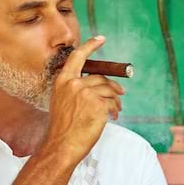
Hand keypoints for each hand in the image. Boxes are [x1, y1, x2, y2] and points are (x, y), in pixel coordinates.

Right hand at [44, 36, 124, 162]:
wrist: (62, 145)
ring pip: (109, 91)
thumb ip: (76, 91)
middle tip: (121, 93)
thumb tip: (100, 87)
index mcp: (62, 81)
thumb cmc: (63, 128)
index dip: (90, 46)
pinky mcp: (97, 104)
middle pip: (101, 78)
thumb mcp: (63, 102)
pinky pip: (112, 103)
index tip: (101, 39)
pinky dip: (115, 110)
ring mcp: (86, 93)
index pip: (78, 57)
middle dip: (113, 86)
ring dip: (116, 100)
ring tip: (116, 110)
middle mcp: (73, 84)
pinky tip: (113, 117)